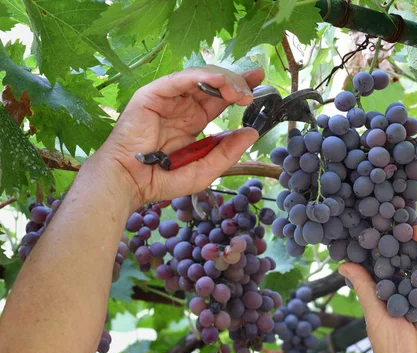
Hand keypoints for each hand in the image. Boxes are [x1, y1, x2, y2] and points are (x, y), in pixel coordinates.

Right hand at [92, 65, 264, 207]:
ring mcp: (167, 98)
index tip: (260, 80)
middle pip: (214, 84)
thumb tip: (251, 133)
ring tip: (240, 92)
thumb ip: (227, 153)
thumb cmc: (162, 179)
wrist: (130, 183)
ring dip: (223, 81)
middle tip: (252, 91)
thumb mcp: (204, 170)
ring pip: (199, 78)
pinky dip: (201, 77)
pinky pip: (179, 80)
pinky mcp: (152, 95)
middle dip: (236, 82)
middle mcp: (182, 106)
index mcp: (193, 120)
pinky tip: (220, 82)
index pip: (220, 98)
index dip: (239, 87)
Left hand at [339, 225, 416, 352]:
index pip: (395, 266)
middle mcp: (416, 293)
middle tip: (406, 224)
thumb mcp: (374, 312)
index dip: (392, 247)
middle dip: (412, 244)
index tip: (386, 227)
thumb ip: (364, 286)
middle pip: (416, 262)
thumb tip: (342, 264)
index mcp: (397, 295)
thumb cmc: (390, 347)